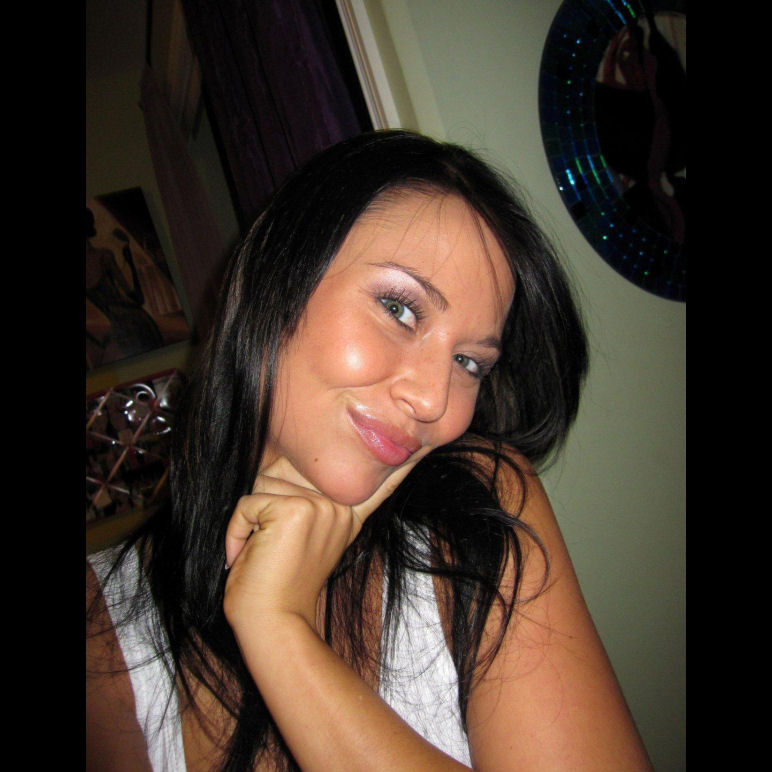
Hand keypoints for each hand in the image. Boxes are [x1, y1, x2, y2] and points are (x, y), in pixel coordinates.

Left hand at [223, 456, 416, 638]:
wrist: (274, 624)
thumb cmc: (281, 586)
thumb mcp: (308, 540)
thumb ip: (312, 505)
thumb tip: (287, 465)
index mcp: (349, 515)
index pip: (381, 481)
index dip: (403, 459)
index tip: (426, 441)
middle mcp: (341, 507)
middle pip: (290, 471)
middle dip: (267, 504)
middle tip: (274, 547)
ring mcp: (321, 506)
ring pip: (264, 485)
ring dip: (250, 522)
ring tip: (263, 553)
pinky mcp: (294, 509)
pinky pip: (248, 503)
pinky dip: (238, 532)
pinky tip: (248, 555)